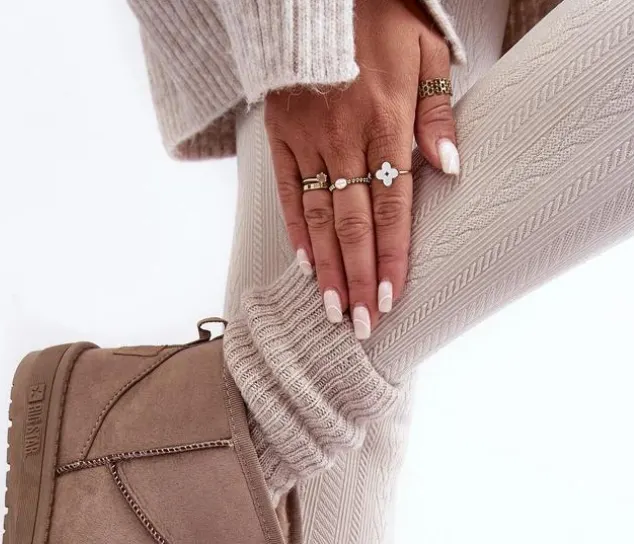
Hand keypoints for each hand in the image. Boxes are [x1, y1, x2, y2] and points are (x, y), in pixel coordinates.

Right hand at [264, 0, 458, 339]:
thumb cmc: (381, 18)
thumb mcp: (426, 51)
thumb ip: (437, 112)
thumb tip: (450, 168)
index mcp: (384, 121)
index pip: (391, 206)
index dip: (390, 256)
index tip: (391, 298)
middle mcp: (343, 137)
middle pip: (353, 224)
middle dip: (358, 280)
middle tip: (360, 326)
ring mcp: (308, 139)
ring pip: (320, 217)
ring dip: (327, 269)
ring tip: (332, 310)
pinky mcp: (280, 135)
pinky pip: (288, 192)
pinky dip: (297, 231)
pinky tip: (305, 265)